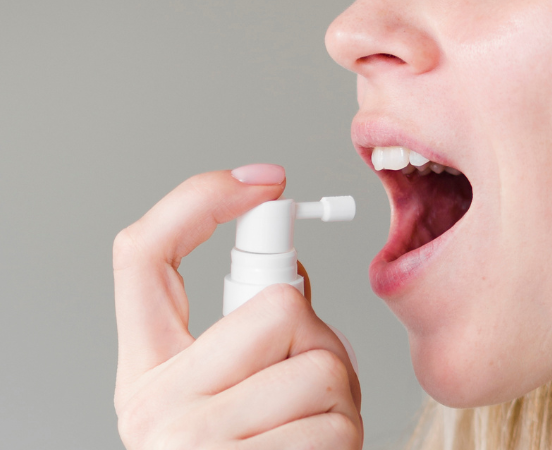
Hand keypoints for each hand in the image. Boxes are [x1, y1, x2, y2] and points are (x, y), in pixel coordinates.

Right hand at [113, 168, 361, 448]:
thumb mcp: (220, 393)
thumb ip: (244, 334)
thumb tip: (289, 274)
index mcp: (144, 370)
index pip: (141, 254)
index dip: (199, 200)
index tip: (263, 182)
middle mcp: (155, 405)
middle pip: (273, 308)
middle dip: (315, 336)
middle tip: (308, 374)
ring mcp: (199, 446)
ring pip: (321, 368)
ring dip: (340, 396)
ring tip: (311, 426)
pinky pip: (337, 424)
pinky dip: (346, 438)